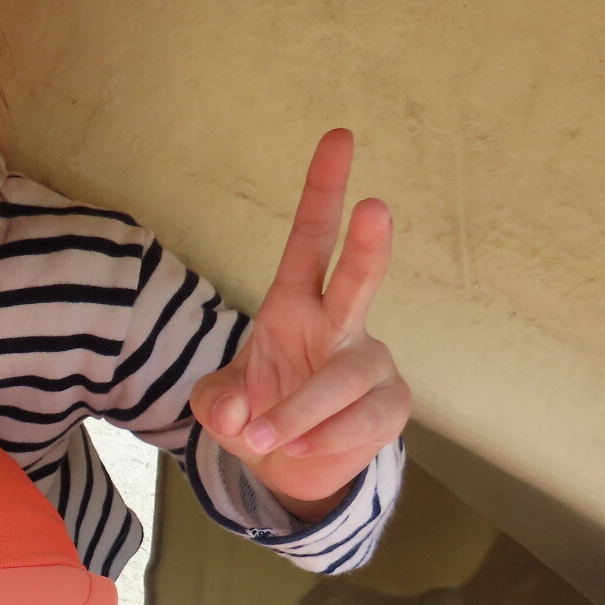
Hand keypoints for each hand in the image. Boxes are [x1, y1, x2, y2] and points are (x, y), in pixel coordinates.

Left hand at [190, 129, 410, 520]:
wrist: (289, 467)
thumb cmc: (258, 413)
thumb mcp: (219, 407)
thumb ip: (215, 405)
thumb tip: (238, 414)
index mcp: (294, 304)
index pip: (310, 239)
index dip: (323, 191)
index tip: (338, 138)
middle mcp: (339, 323)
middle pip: (357, 278)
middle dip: (367, 244)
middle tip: (375, 208)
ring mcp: (370, 363)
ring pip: (345, 376)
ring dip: (301, 409)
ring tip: (265, 434)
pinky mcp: (390, 406)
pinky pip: (362, 419)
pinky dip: (323, 438)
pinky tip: (301, 447)